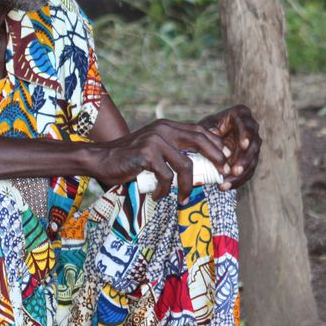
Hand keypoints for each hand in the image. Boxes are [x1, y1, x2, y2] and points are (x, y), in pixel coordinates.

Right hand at [90, 119, 228, 202]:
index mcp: (167, 126)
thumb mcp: (153, 148)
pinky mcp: (147, 155)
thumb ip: (172, 150)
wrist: (100, 160)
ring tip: (183, 199)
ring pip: (185, 166)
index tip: (225, 161)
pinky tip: (157, 196)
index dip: (216, 145)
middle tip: (221, 176)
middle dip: (216, 160)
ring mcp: (155, 141)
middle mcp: (163, 129)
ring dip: (188, 187)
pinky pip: (166, 177)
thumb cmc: (128, 159)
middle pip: (200, 142)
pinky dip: (164, 190)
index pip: (200, 131)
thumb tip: (200, 166)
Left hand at [198, 105, 261, 190]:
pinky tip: (226, 186)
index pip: (247, 125)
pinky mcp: (250, 159)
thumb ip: (210, 129)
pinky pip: (247, 171)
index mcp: (242, 115)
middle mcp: (252, 129)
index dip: (246, 135)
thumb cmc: (205, 127)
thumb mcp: (205, 125)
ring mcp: (253, 145)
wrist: (206, 137)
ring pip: (252, 161)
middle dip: (244, 160)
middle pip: (253, 146)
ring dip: (240, 174)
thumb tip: (215, 135)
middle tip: (235, 170)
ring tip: (226, 183)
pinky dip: (237, 180)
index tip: (242, 145)